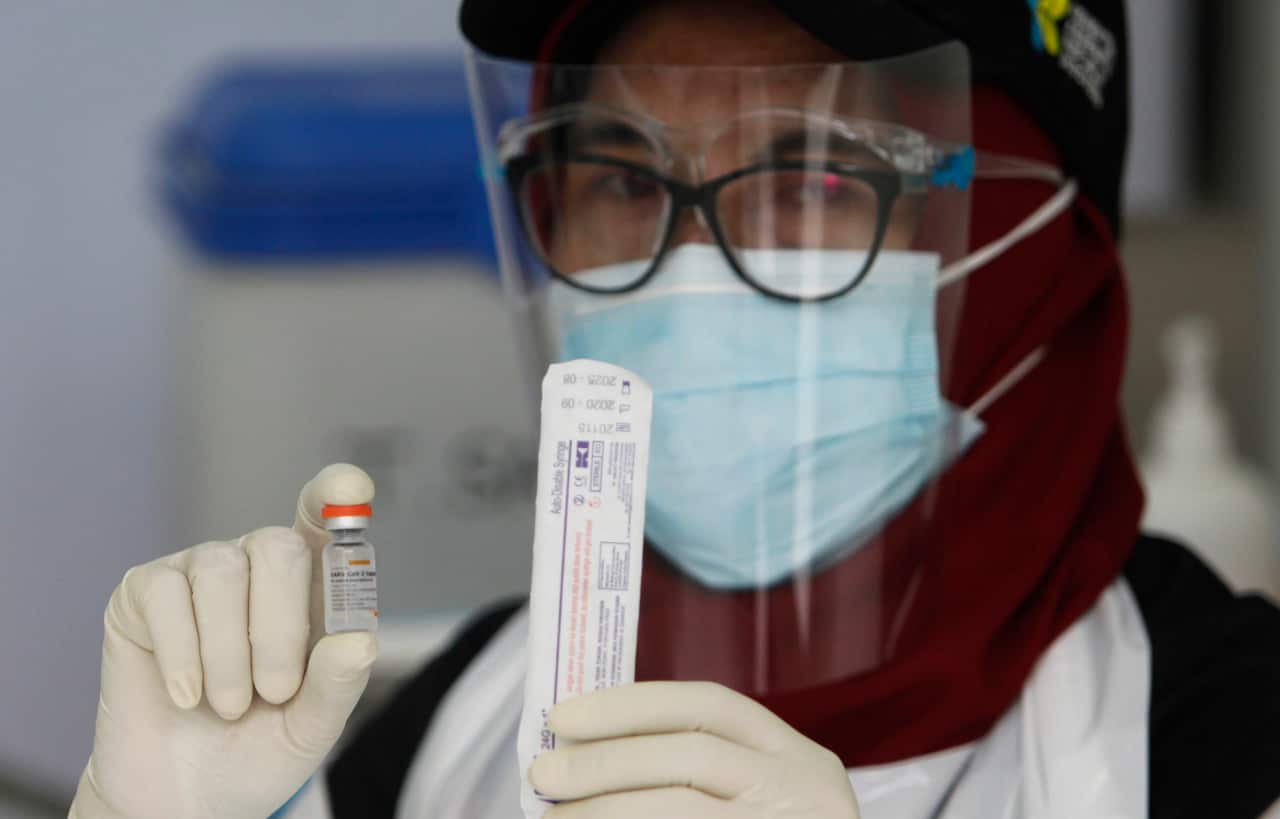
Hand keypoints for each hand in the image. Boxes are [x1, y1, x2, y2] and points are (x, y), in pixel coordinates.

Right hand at [69, 464, 377, 818]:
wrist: (185, 797)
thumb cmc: (257, 750)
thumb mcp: (312, 728)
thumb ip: (339, 684)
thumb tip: (358, 639)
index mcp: (309, 588)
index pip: (323, 519)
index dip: (335, 494)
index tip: (352, 488)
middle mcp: (256, 566)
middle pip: (277, 546)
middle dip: (280, 630)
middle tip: (272, 694)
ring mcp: (198, 574)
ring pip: (222, 572)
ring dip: (230, 654)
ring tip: (230, 705)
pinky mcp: (144, 594)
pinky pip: (166, 594)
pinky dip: (184, 654)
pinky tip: (187, 696)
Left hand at [530, 681, 860, 818]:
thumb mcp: (757, 797)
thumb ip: (691, 769)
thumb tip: (584, 751)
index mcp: (795, 757)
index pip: (707, 706)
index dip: (630, 704)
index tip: (565, 715)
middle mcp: (803, 791)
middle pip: (690, 756)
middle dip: (606, 760)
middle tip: (545, 772)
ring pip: (682, 810)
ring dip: (605, 811)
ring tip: (555, 817)